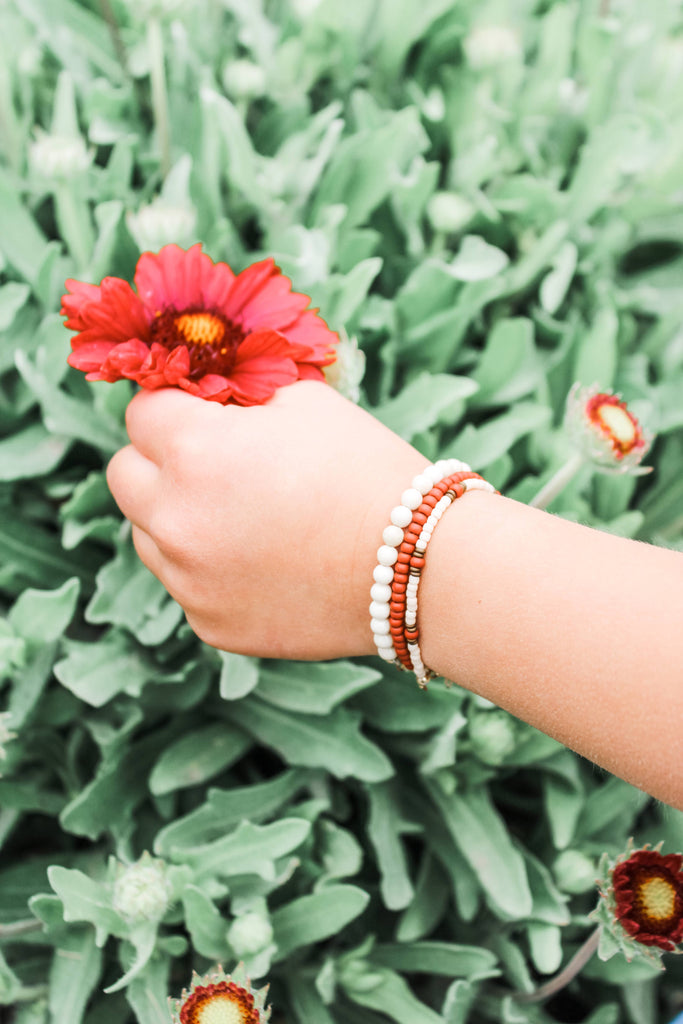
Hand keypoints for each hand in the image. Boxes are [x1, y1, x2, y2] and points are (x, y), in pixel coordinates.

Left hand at [106, 381, 427, 658]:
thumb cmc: (367, 468)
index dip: (175, 406)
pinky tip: (266, 560)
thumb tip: (205, 384)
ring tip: (247, 515)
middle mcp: (175, 519)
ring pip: (148, 535)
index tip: (203, 412)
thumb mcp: (304, 398)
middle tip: (213, 462)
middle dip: (159, 460)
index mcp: (193, 450)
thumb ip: (238, 388)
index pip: (141, 411)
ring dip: (178, 517)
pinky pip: (187, 584)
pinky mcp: (210, 625)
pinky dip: (210, 570)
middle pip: (124, 474)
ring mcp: (189, 580)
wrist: (419, 564)